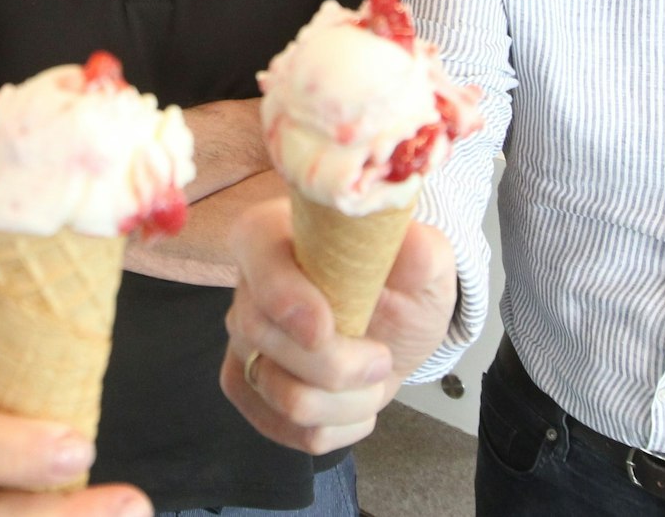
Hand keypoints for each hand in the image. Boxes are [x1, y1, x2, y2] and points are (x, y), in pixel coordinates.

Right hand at [218, 197, 456, 453]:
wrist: (393, 330)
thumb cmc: (397, 285)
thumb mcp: (423, 262)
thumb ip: (420, 250)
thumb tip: (410, 244)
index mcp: (275, 235)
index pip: (257, 253)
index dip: (284, 295)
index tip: (325, 327)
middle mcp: (247, 287)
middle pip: (262, 335)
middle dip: (338, 364)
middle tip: (382, 356)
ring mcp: (241, 343)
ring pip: (281, 395)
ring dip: (348, 401)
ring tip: (372, 377)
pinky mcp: (248, 389)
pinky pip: (289, 430)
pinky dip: (340, 426)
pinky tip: (355, 400)